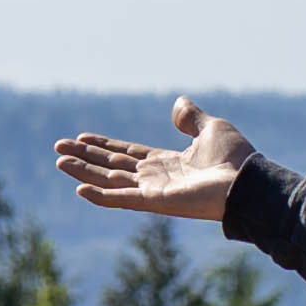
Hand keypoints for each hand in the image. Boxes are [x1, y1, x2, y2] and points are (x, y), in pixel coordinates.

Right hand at [56, 101, 261, 220]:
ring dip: (84, 172)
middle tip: (59, 149)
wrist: (247, 182)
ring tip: (60, 162)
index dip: (105, 146)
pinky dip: (100, 196)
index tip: (81, 138)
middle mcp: (156, 178)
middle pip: (112, 167)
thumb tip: (177, 103)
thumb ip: (191, 118)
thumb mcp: (211, 128)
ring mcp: (153, 191)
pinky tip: (80, 190)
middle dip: (86, 158)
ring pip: (110, 181)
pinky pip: (122, 199)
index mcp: (168, 163)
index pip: (128, 154)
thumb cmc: (235, 158)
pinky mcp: (155, 202)